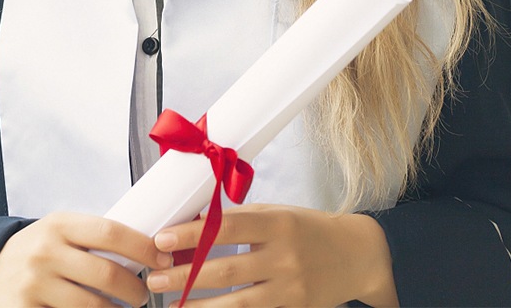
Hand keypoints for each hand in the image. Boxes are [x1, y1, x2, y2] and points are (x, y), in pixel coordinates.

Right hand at [0, 211, 169, 306]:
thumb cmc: (36, 252)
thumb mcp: (58, 232)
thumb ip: (91, 238)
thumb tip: (145, 246)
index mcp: (58, 224)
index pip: (109, 232)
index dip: (142, 247)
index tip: (162, 258)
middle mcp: (45, 252)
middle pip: (106, 275)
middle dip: (135, 290)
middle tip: (144, 295)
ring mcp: (34, 285)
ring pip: (93, 307)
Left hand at [145, 204, 398, 306]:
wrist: (356, 256)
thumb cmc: (307, 228)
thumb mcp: (276, 212)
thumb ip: (240, 219)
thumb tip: (193, 222)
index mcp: (277, 223)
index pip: (227, 227)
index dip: (191, 234)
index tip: (161, 238)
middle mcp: (284, 258)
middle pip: (226, 270)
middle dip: (184, 276)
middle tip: (154, 278)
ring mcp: (290, 290)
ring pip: (237, 305)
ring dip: (199, 307)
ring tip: (170, 306)